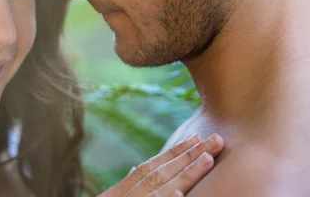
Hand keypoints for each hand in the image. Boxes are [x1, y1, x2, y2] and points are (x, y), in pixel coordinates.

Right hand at [98, 134, 223, 196]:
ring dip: (183, 175)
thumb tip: (138, 167)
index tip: (196, 140)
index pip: (149, 169)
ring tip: (207, 160)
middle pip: (157, 174)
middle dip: (187, 157)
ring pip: (156, 190)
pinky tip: (178, 196)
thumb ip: (125, 188)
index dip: (173, 154)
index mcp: (117, 194)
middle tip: (215, 140)